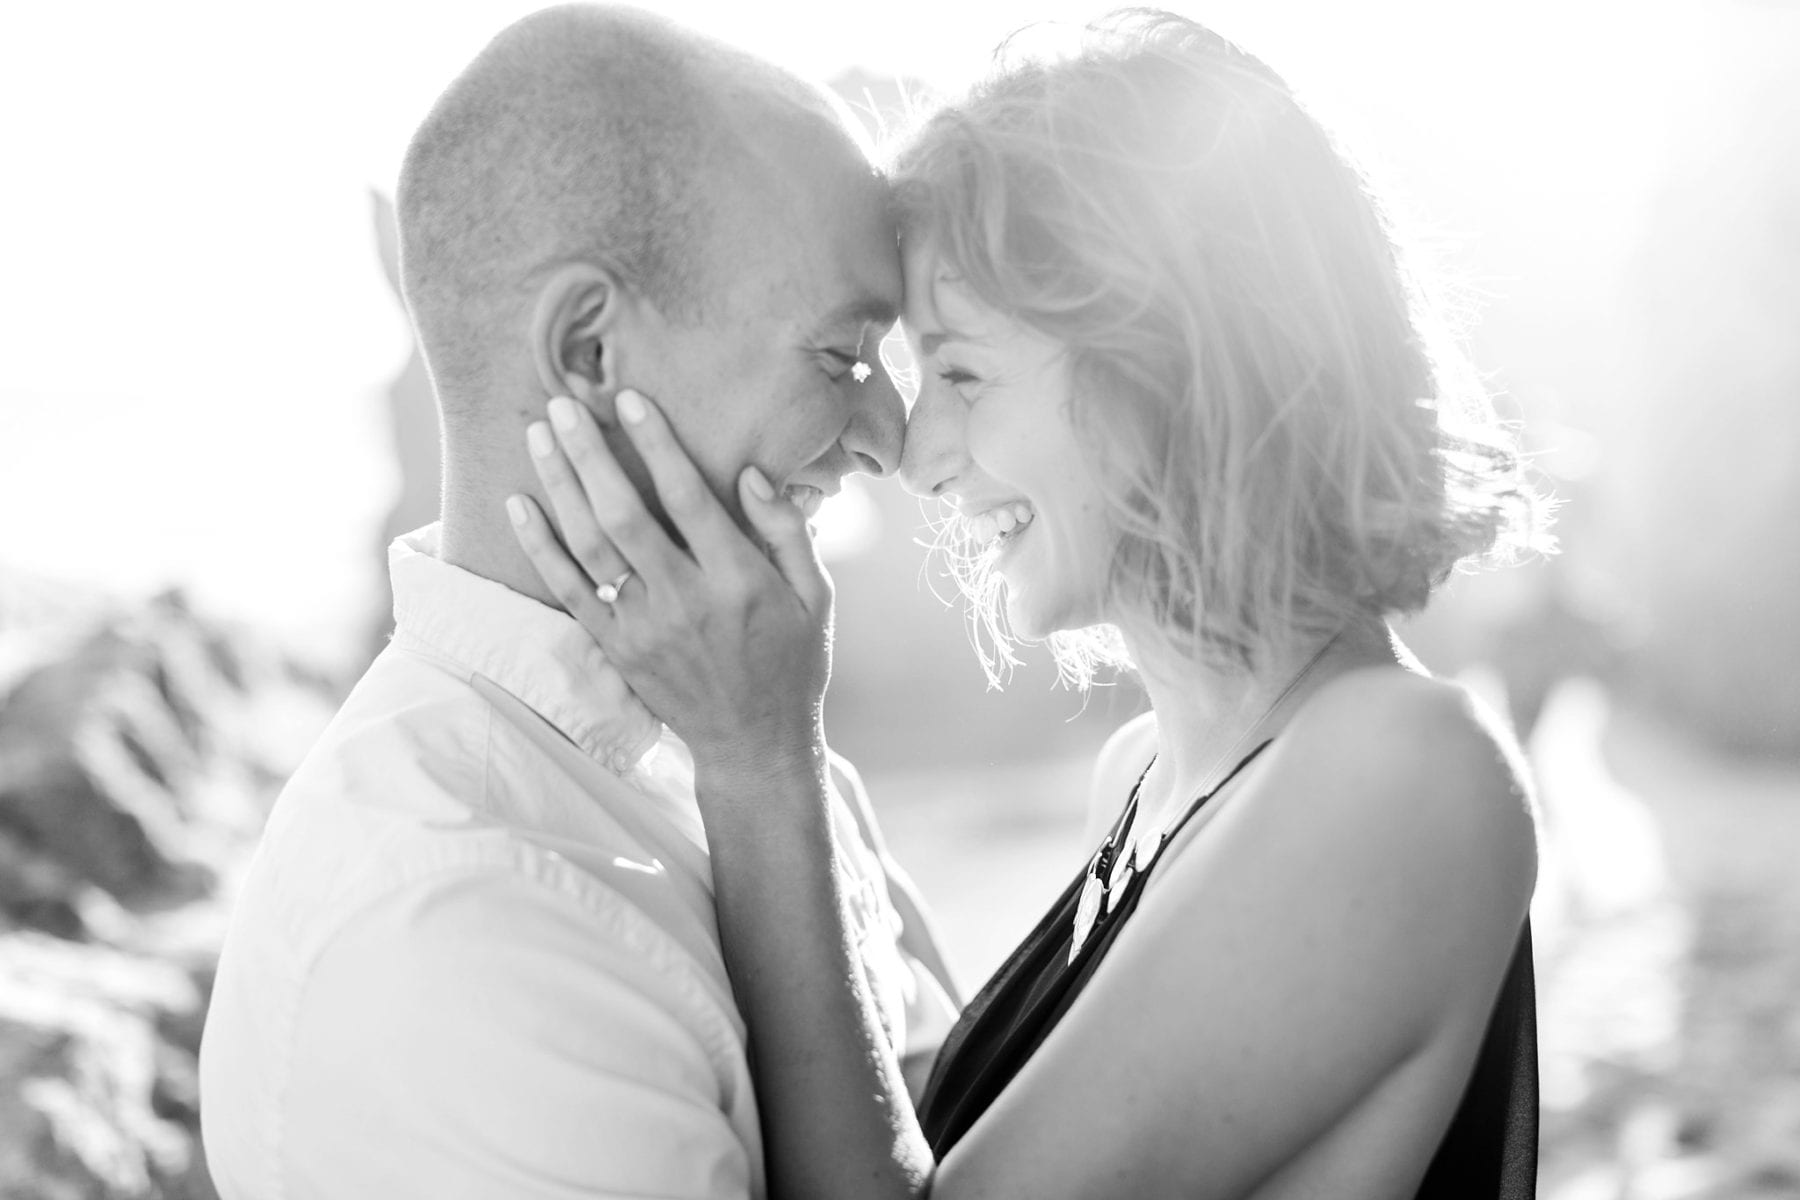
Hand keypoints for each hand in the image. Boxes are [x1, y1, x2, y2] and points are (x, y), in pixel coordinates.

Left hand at [507, 390, 833, 786]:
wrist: (754, 744)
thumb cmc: (792, 662)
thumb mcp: (816, 596)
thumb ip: (787, 532)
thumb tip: (750, 474)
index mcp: (738, 581)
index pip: (689, 498)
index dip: (656, 444)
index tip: (629, 400)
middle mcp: (685, 601)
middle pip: (624, 514)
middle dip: (590, 454)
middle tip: (562, 404)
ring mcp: (644, 628)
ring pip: (589, 547)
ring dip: (559, 487)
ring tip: (537, 435)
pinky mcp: (616, 649)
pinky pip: (568, 591)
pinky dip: (539, 547)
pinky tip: (518, 504)